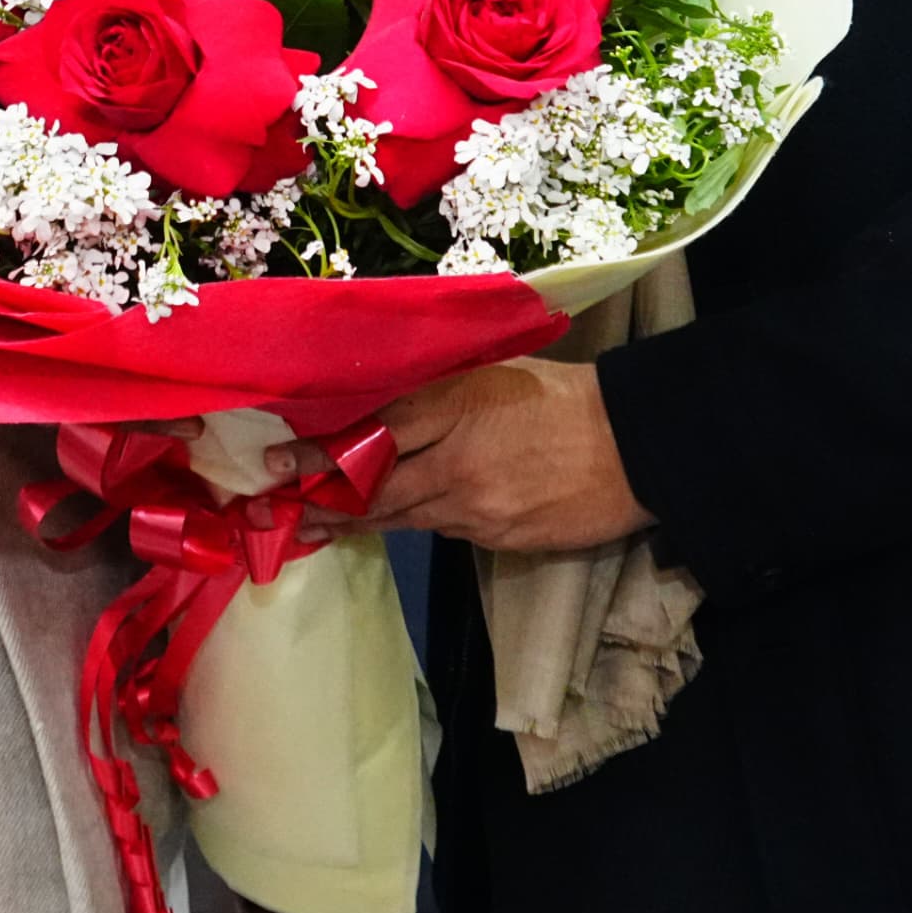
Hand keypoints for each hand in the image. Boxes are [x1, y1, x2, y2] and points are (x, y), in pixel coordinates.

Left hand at [285, 361, 653, 554]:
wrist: (634, 446)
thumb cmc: (563, 396)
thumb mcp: (495, 372)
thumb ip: (438, 391)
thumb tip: (381, 408)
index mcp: (455, 406)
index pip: (370, 435)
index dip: (319, 456)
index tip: (277, 466)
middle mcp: (456, 463)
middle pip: (374, 491)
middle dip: (323, 503)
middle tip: (279, 509)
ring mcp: (476, 509)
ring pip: (403, 518)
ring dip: (361, 521)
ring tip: (318, 525)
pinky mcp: (497, 540)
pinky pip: (444, 531)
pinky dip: (419, 521)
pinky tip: (399, 519)